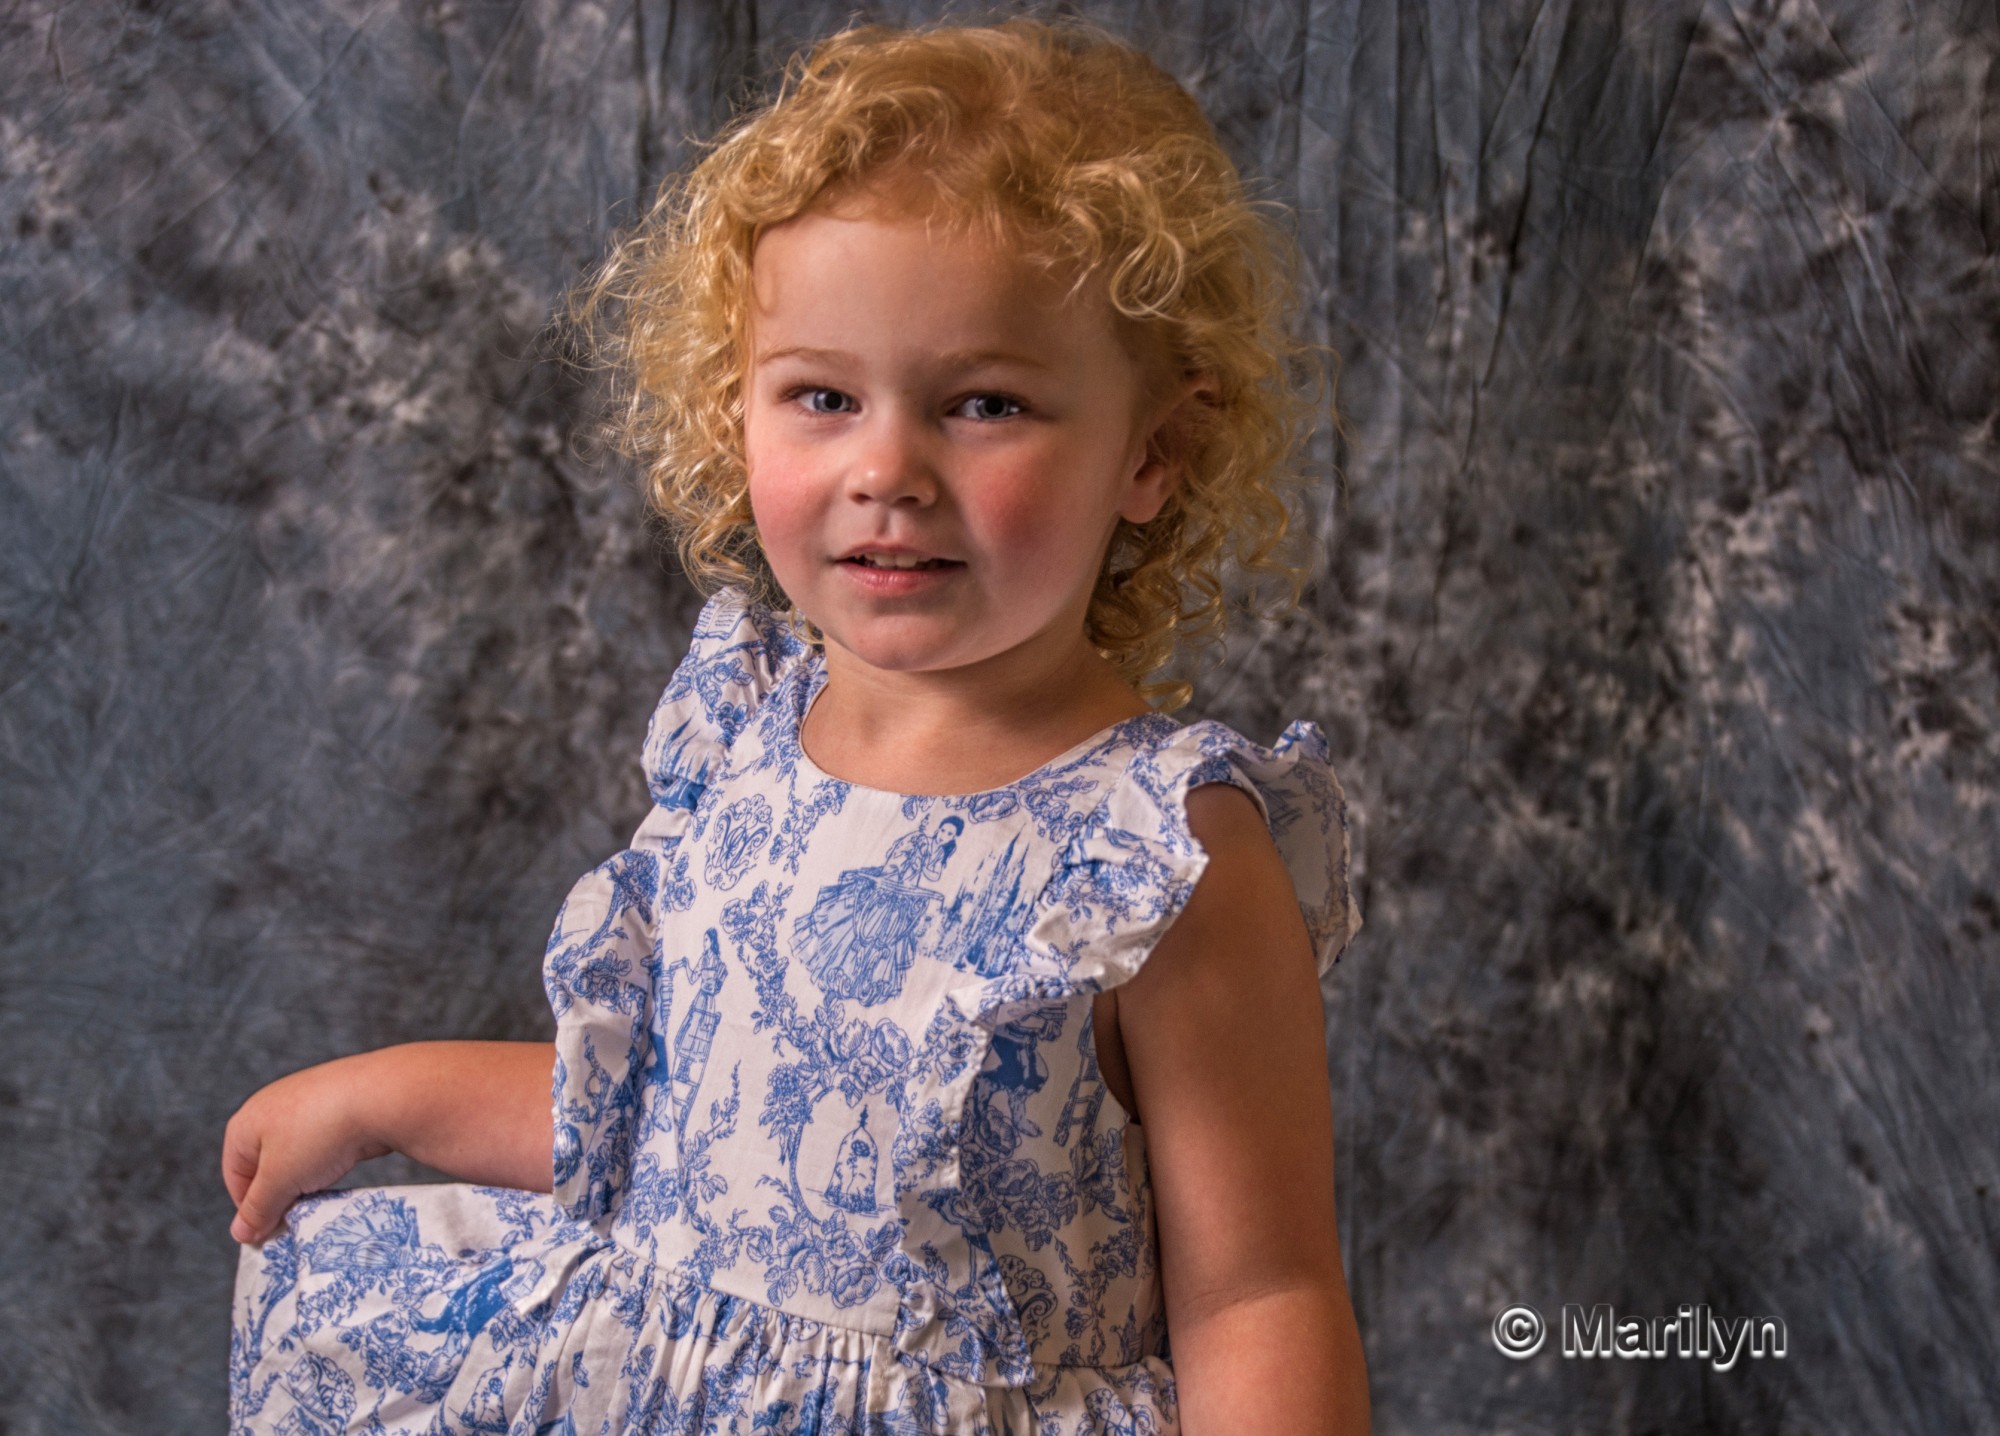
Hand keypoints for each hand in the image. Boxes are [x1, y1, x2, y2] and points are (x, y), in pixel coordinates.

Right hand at [221, 1056, 388, 1244]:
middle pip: (266, 1166)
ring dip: (307, 1179)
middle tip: (299, 1214)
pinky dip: (329, 1159)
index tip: (271, 1232)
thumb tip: (241, 1233)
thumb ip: (258, 1209)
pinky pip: (324, 1142)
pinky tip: (342, 1166)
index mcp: (245, 1123)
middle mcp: (271, 1108)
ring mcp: (305, 1103)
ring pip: (298, 1156)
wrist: (378, 1096)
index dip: (251, 1208)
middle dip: (280, 1193)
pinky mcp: (336, 1104)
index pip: (235, 1178)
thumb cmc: (318, 1136)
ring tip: (323, 1190)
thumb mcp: (279, 1181)